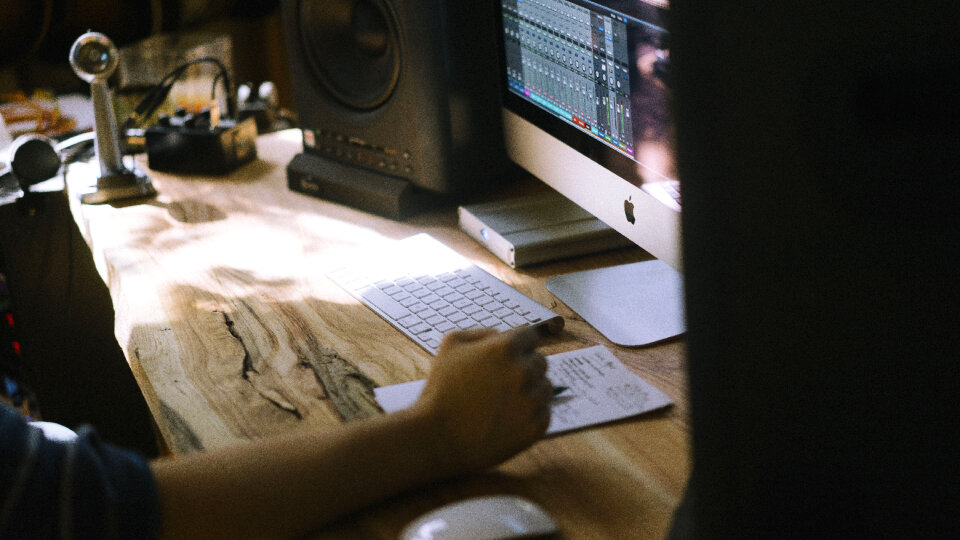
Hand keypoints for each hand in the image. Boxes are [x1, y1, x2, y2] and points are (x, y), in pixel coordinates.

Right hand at [410, 327, 552, 474]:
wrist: (438, 438)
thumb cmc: (441, 389)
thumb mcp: (451, 344)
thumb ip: (481, 332)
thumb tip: (502, 335)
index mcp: (505, 348)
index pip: (529, 336)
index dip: (517, 346)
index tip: (506, 360)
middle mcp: (524, 371)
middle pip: (540, 362)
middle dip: (523, 368)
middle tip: (500, 384)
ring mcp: (533, 400)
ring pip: (545, 387)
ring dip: (530, 391)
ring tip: (502, 403)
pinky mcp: (537, 426)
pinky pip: (545, 412)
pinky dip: (531, 415)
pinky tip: (508, 419)